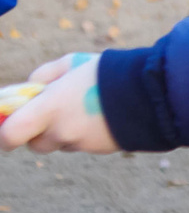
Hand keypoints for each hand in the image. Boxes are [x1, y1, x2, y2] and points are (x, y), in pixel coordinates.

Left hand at [1, 54, 119, 153]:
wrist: (151, 92)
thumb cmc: (106, 72)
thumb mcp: (70, 63)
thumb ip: (43, 76)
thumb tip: (31, 87)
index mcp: (48, 109)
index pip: (11, 135)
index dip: (5, 136)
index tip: (6, 131)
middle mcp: (62, 131)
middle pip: (36, 145)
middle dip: (39, 133)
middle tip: (51, 116)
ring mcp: (82, 143)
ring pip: (63, 144)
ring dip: (66, 132)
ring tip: (86, 110)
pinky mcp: (101, 149)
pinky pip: (85, 144)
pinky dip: (87, 134)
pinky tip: (103, 116)